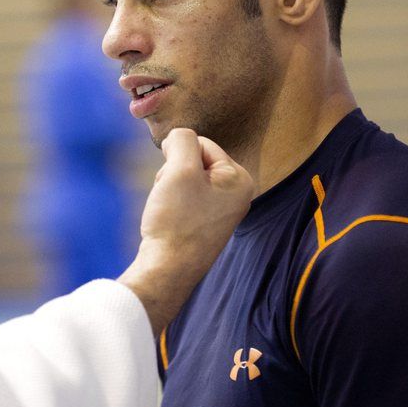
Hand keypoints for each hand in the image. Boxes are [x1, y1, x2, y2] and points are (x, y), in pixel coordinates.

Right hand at [118, 129, 253, 335]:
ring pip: (185, 180)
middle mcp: (237, 195)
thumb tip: (178, 137)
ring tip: (168, 211)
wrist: (166, 269)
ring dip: (169, 188)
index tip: (174, 182)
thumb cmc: (176, 220)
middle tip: (171, 198)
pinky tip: (168, 222)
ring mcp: (221, 211)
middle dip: (173, 173)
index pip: (201, 144)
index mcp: (241, 179)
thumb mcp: (179, 169)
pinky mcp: (204, 224)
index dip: (178, 157)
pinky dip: (169, 204)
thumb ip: (182, 140)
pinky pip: (183, 199)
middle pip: (193, 162)